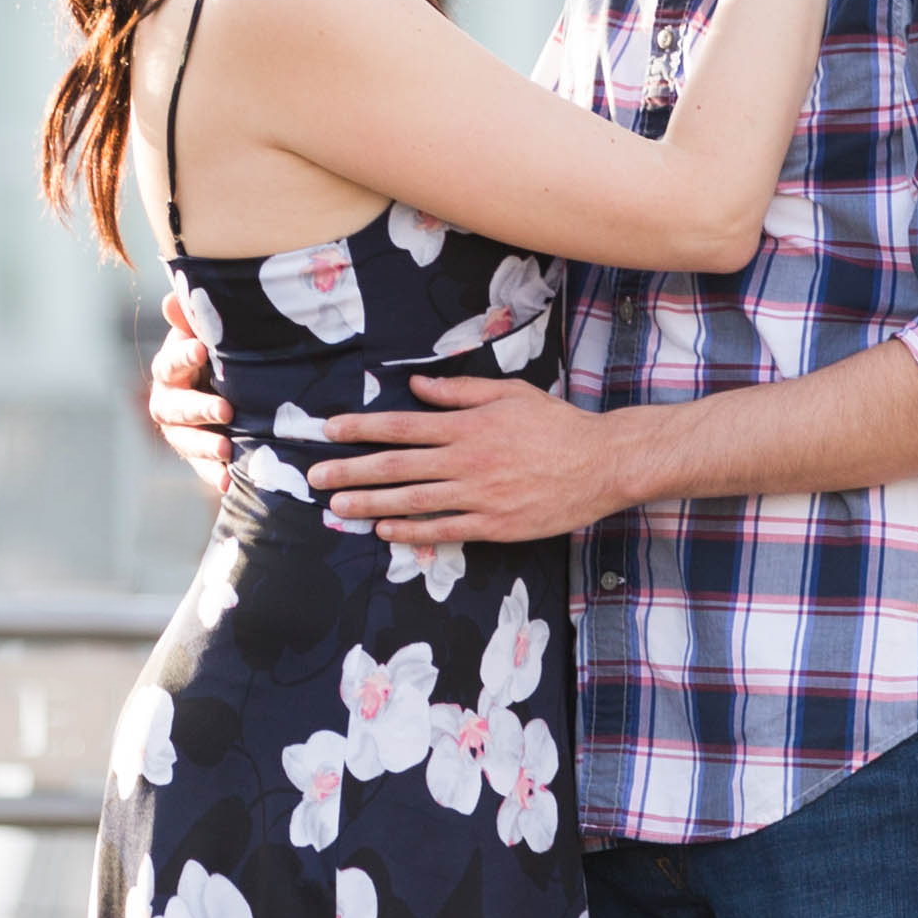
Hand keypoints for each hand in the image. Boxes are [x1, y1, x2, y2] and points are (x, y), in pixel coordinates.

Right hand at [148, 291, 232, 495]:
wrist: (232, 394)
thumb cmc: (221, 357)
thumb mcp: (211, 337)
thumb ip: (194, 322)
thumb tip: (171, 300)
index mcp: (170, 369)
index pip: (170, 362)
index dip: (183, 355)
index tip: (202, 349)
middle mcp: (167, 401)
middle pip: (175, 407)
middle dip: (199, 408)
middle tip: (226, 410)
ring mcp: (179, 431)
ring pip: (185, 440)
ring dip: (205, 447)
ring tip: (228, 451)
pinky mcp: (195, 456)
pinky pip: (200, 469)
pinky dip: (213, 475)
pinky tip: (227, 482)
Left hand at [310, 379, 629, 543]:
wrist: (602, 463)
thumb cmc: (557, 424)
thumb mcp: (509, 394)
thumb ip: (460, 392)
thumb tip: (417, 386)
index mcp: (468, 426)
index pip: (403, 426)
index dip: (362, 428)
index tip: (329, 430)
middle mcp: (467, 460)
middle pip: (397, 466)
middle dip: (352, 470)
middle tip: (316, 476)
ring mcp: (479, 496)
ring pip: (413, 501)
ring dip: (371, 504)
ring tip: (338, 507)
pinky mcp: (495, 525)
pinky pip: (445, 529)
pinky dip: (413, 531)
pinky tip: (386, 531)